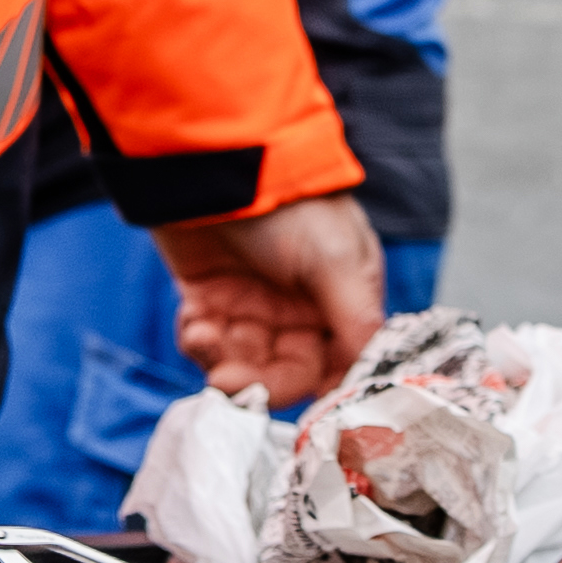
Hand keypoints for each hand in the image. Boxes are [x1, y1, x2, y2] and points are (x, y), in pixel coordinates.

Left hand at [160, 188, 387, 404]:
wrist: (215, 161)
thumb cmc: (289, 202)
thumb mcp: (335, 260)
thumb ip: (355, 319)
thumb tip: (366, 375)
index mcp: (341, 299)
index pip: (335, 365)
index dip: (313, 388)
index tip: (289, 401)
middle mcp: (299, 308)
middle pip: (284, 372)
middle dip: (258, 381)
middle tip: (231, 380)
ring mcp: (253, 304)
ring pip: (242, 363)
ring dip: (223, 363)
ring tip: (206, 339)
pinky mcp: (209, 297)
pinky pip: (206, 342)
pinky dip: (198, 342)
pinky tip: (195, 324)